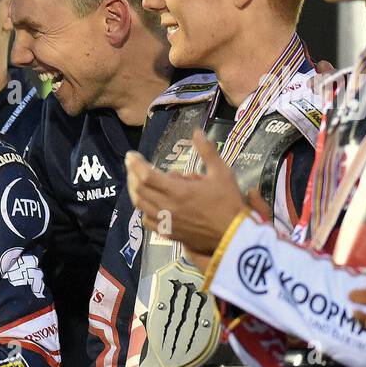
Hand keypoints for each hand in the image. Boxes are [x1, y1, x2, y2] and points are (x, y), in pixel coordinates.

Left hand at [125, 129, 252, 256]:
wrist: (235, 235)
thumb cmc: (229, 202)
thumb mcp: (221, 173)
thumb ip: (207, 151)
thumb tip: (197, 131)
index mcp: (178, 191)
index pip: (147, 176)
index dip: (135, 164)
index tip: (131, 155)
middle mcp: (167, 207)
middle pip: (139, 189)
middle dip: (132, 174)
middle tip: (132, 165)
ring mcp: (166, 222)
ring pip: (140, 205)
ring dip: (135, 191)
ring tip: (137, 180)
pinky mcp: (168, 234)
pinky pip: (147, 221)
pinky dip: (143, 209)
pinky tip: (148, 203)